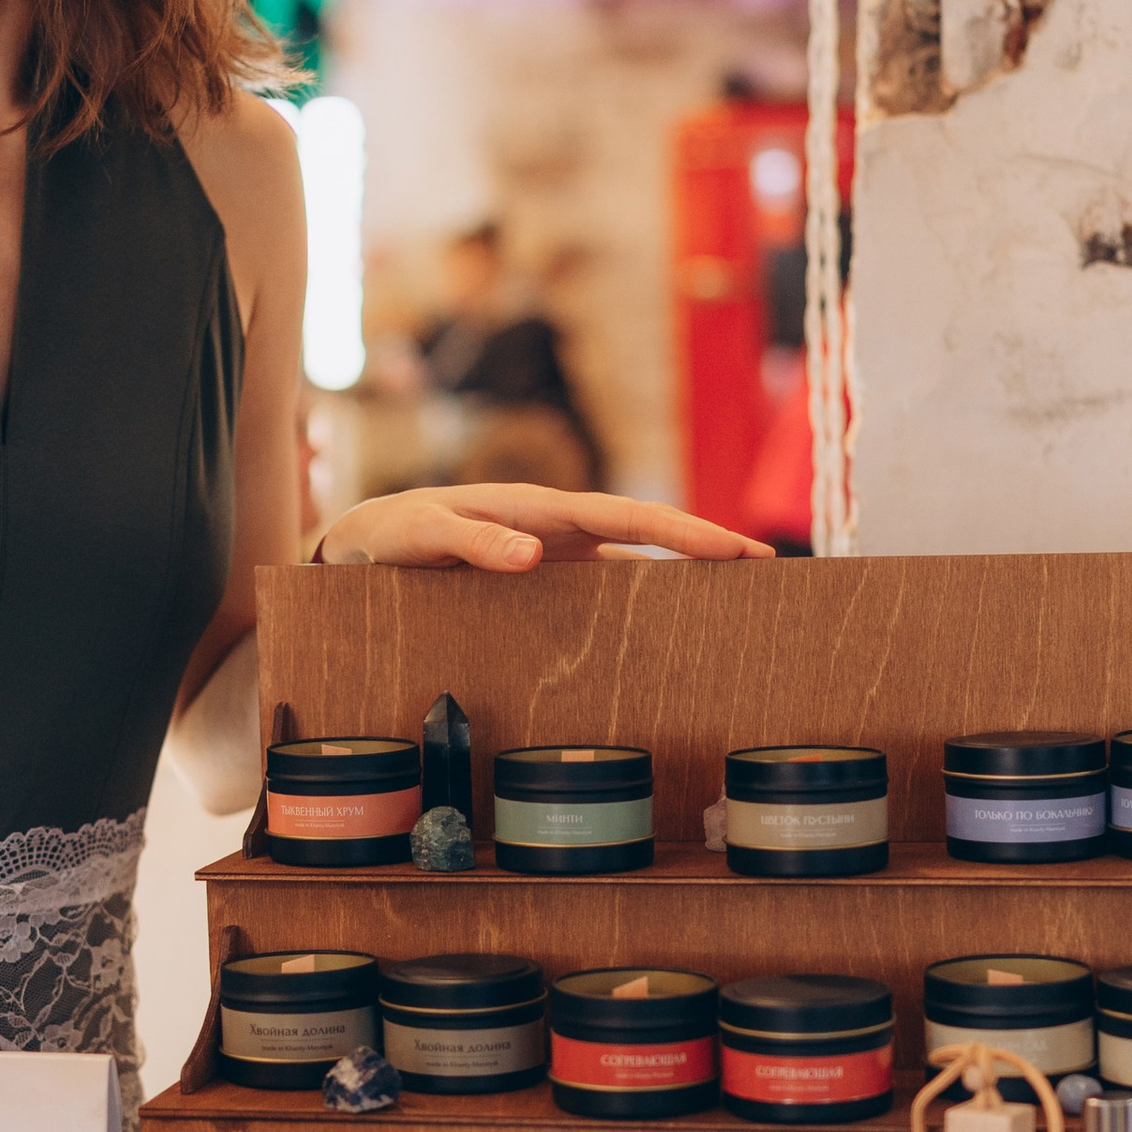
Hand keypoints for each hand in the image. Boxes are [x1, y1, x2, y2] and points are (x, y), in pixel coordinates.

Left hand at [317, 483, 775, 569]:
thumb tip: (533, 554)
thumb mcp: (422, 537)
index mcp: (538, 508)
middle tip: (765, 566)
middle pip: (646, 532)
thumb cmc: (392, 535)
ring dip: (683, 572)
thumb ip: (472, 542)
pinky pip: (606, 587)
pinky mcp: (545, 578)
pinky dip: (645, 597)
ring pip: (634, 560)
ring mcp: (556, 552)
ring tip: (739, 594)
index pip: (625, 516)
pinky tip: (673, 624)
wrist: (366, 543)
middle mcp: (557, 526)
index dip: (682, 532)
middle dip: (705, 546)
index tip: (732, 549)